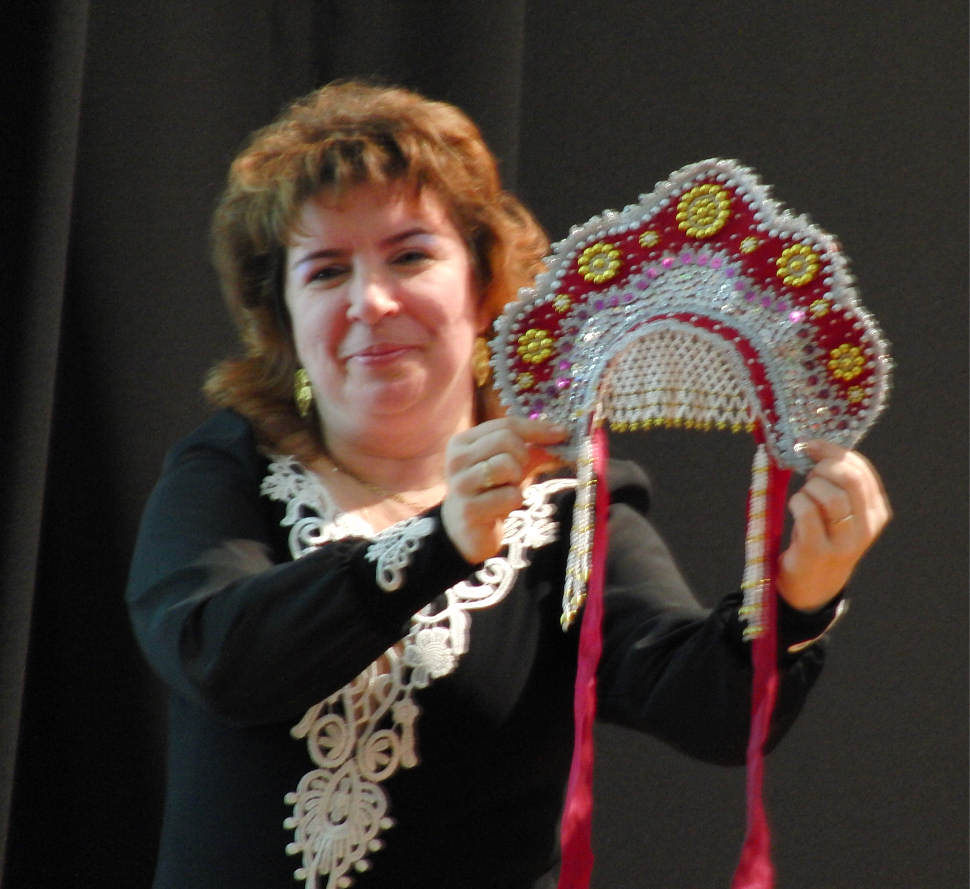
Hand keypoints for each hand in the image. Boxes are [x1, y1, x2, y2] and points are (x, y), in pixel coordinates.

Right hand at [441, 417, 567, 563]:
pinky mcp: (469, 509)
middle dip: (523, 456)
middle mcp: (456, 459)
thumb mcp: (511, 465)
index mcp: (463, 442)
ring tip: (505, 490)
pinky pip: (509, 495)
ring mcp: (461, 484)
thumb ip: (533, 449)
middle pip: (506, 440)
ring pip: (507, 465)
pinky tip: (500, 508)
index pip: (506, 425)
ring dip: (516, 480)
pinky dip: (513, 501)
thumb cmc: (491, 491)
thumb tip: (561, 434)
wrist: (466, 531)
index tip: (562, 433)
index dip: (537, 428)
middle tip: (518, 472)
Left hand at [777, 440, 890, 610]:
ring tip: (802, 496)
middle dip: (823, 466)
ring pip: (831, 496)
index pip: (862, 470)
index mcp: (876, 512)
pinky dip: (797, 503)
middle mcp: (866, 527)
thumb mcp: (839, 513)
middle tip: (806, 471)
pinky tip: (794, 507)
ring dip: (809, 488)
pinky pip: (808, 514)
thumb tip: (815, 447)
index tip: (811, 446)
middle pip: (850, 479)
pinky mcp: (818, 551)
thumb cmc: (821, 538)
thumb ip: (837, 485)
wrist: (813, 587)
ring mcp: (844, 542)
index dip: (834, 452)